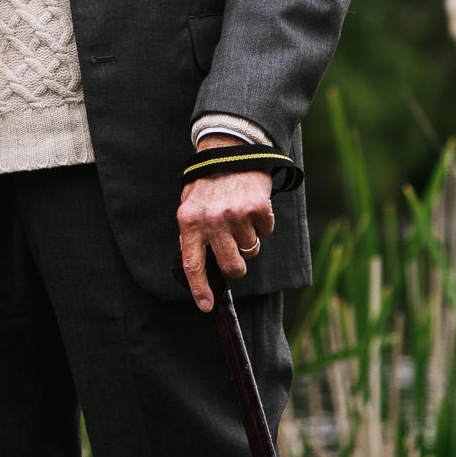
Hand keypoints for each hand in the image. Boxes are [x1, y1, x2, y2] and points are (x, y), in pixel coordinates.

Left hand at [176, 133, 275, 311]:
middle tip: (236, 253)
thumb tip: (193, 264)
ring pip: (251, 249)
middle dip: (237, 266)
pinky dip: (262, 222)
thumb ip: (191, 232)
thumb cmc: (208, 181)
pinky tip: (251, 205)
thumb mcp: (189, 204)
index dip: (200, 289)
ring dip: (249, 238)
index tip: (206, 306)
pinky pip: (266, 230)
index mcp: (189, 221)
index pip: (192, 264)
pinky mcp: (258, 208)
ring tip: (240, 216)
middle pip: (232, 266)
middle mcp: (212, 221)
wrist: (230, 150)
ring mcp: (236, 215)